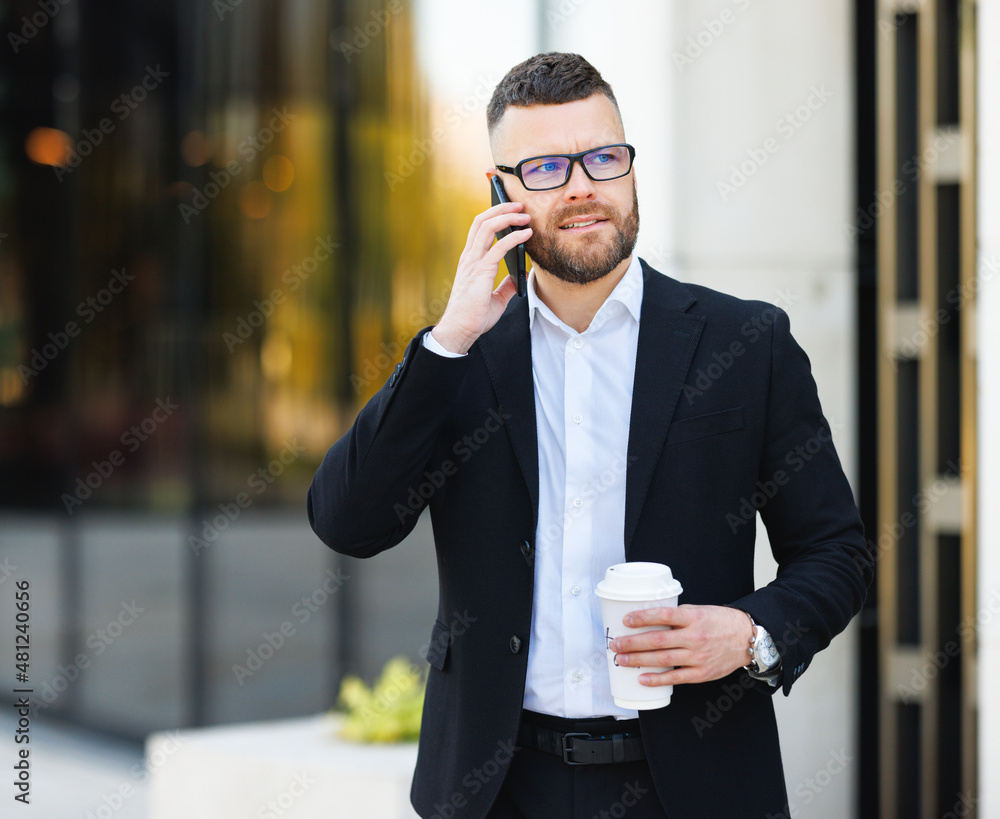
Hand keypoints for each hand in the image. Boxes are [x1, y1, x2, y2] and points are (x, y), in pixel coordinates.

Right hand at [430, 196, 531, 353]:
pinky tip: (527, 234)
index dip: (494, 215)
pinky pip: (499, 247)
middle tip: (520, 205)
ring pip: (487, 227)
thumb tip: (518, 278)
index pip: (479, 229)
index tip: (511, 211)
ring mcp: (473, 263)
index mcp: (470, 261)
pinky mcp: (481, 271)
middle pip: (481, 221)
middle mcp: (469, 257)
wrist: (461, 330)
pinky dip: (514, 237)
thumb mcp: (495, 299)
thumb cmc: (473, 317)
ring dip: (508, 217)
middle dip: (501, 208)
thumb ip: (505, 286)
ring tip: (525, 215)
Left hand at [609, 604, 752, 686]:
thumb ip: (677, 617)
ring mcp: (698, 656)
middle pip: (657, 641)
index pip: (663, 615)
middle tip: (616, 645)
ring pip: (662, 659)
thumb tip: (648, 621)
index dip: (642, 617)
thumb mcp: (698, 611)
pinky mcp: (701, 673)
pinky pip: (675, 677)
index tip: (626, 620)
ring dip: (638, 660)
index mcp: (693, 617)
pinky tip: (642, 679)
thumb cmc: (719, 622)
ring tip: (622, 660)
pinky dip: (657, 679)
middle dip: (632, 643)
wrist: (746, 638)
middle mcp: (694, 637)